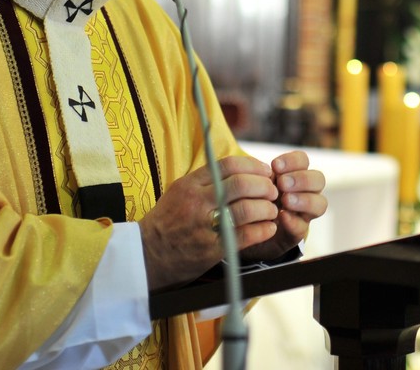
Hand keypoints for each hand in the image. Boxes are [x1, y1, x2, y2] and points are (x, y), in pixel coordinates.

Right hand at [139, 155, 279, 289]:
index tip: (265, 171)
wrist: (147, 254)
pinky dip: (263, 230)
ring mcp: (204, 225)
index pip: (229, 165)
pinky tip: (268, 228)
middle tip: (273, 191)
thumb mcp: (179, 191)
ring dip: (266, 208)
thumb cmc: (166, 222)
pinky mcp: (212, 249)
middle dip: (264, 186)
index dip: (253, 166)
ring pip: (246, 209)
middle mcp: (198, 201)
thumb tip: (240, 170)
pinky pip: (245, 235)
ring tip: (271, 210)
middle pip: (241, 184)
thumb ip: (206, 180)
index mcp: (191, 184)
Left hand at [242, 151, 326, 263]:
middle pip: (319, 179)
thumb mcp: (257, 184)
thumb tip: (268, 169)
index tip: (275, 165)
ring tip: (285, 200)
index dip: (293, 160)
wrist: (248, 229)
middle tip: (282, 183)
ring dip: (304, 200)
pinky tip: (282, 216)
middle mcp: (305, 192)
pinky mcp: (297, 233)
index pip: (303, 160)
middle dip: (302, 179)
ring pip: (320, 204)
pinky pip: (303, 227)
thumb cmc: (254, 199)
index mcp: (294, 174)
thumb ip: (264, 176)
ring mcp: (304, 213)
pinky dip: (293, 221)